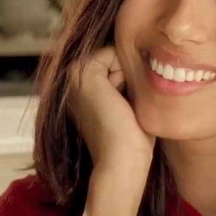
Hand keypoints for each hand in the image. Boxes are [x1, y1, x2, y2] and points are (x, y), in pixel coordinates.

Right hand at [68, 46, 155, 171]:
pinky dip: (126, 72)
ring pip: (116, 53)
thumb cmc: (131, 140)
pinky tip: (119, 100)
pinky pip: (114, 52)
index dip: (130, 78)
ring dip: (128, 75)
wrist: (121, 163)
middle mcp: (72, 79)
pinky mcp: (83, 73)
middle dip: (129, 74)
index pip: (115, 60)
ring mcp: (74, 75)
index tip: (125, 108)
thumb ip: (126, 80)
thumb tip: (144, 56)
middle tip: (124, 108)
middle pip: (116, 55)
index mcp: (80, 87)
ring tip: (122, 106)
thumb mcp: (128, 103)